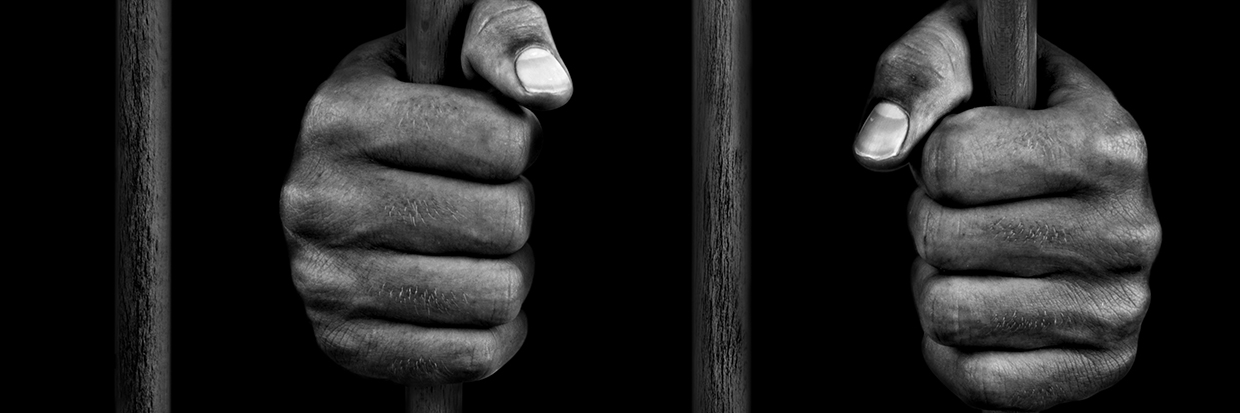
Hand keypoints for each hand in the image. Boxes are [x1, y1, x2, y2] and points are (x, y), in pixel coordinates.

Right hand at [279, 0, 570, 385]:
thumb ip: (503, 35)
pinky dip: (495, 331)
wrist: (343, 180)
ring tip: (472, 243)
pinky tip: (468, 292)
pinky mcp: (346, 344)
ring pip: (499, 294)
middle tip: (480, 195)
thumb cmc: (418, 109)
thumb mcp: (450, 44)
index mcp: (343, 116)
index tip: (493, 139)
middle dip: (516, 207)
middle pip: (507, 222)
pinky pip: (475, 356)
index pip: (503, 142)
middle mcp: (319, 201)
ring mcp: (324, 281)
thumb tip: (548, 87)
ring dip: (510, 269)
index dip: (522, 141)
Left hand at [853, 1, 1159, 410]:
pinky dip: (954, 349)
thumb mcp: (959, 57)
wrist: (1063, 179)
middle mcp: (1131, 230)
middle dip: (930, 222)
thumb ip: (913, 82)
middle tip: (969, 210)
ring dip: (938, 285)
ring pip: (948, 313)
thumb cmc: (998, 111)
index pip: (950, 162)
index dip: (932, 158)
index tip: (965, 153)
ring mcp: (1120, 307)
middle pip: (942, 241)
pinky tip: (985, 306)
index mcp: (1109, 143)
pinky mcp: (1098, 368)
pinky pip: (976, 381)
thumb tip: (875, 148)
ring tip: (979, 256)